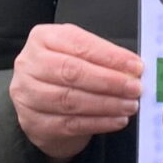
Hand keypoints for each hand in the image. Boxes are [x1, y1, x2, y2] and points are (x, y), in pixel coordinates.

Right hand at [10, 24, 142, 162]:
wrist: (40, 104)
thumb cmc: (64, 72)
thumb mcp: (78, 54)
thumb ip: (102, 57)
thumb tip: (133, 68)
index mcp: (42, 38)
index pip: (79, 44)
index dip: (110, 56)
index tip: (135, 66)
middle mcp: (29, 64)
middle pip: (72, 72)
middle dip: (109, 81)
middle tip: (134, 88)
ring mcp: (27, 95)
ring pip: (70, 100)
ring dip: (106, 104)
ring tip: (129, 105)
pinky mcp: (33, 122)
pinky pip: (70, 124)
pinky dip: (98, 123)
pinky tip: (117, 120)